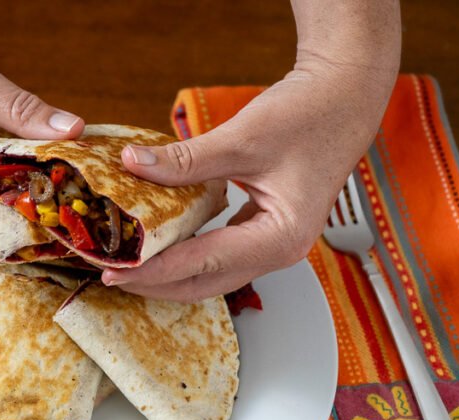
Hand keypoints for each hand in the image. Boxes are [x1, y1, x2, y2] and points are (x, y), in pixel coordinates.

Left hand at [103, 1, 400, 301]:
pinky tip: (160, 246)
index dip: (155, 271)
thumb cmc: (309, 114)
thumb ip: (186, 160)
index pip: (203, 265)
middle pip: (206, 284)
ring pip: (212, 274)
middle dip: (157, 284)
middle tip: (113, 276)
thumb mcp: (242, 138)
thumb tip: (133, 165)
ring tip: (129, 266)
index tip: (117, 271)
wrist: (346, 96)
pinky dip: (187, 254)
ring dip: (170, 273)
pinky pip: (219, 254)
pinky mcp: (266, 231)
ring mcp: (274, 244)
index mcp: (280, 238)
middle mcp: (280, 252)